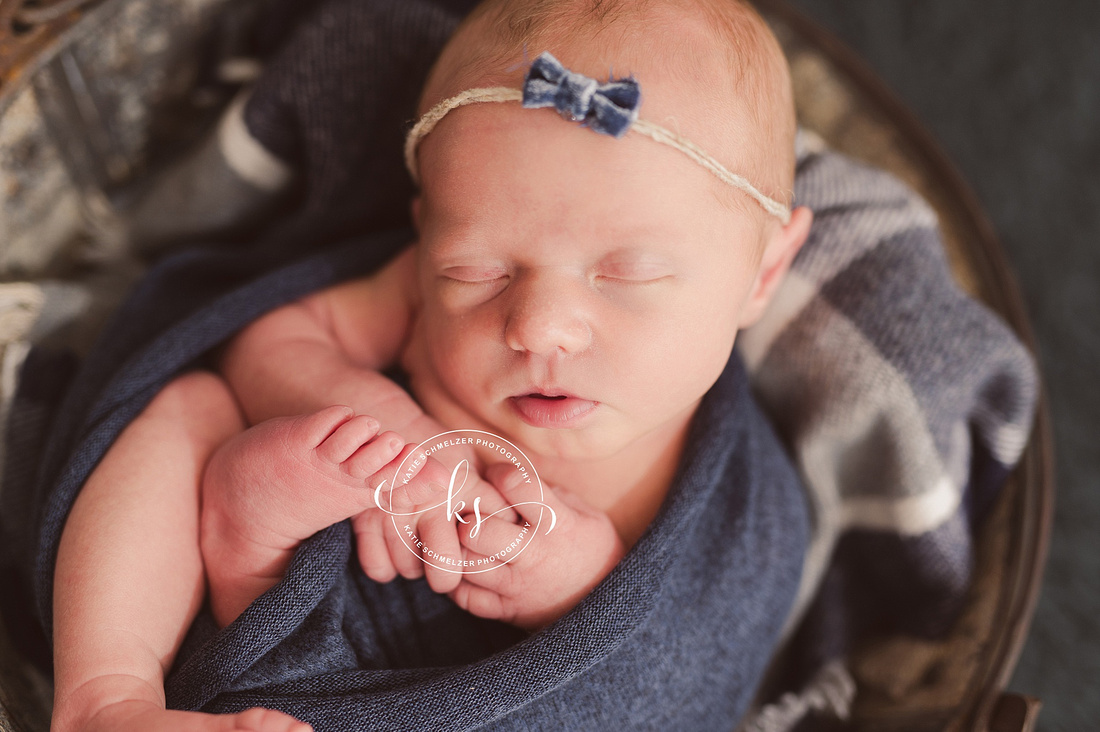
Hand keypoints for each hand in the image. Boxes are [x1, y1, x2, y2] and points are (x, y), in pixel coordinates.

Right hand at [350, 444, 517, 593]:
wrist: (388, 424)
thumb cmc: (438, 449)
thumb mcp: (472, 463)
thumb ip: (494, 496)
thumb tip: (518, 526)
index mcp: (463, 489)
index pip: (484, 541)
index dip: (485, 558)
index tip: (480, 552)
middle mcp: (430, 504)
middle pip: (444, 574)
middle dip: (446, 575)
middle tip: (446, 563)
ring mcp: (396, 513)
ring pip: (410, 571)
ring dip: (415, 565)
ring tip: (419, 543)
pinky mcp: (366, 519)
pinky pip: (379, 568)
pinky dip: (385, 565)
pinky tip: (395, 548)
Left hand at [446, 463, 625, 631]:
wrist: (609, 605)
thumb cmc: (592, 549)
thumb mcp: (585, 513)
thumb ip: (549, 493)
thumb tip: (510, 474)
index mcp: (557, 524)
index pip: (517, 486)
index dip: (500, 472)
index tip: (496, 475)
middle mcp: (534, 555)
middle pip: (479, 530)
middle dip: (470, 515)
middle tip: (473, 512)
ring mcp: (518, 586)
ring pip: (467, 564)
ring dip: (460, 548)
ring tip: (467, 539)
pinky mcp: (507, 612)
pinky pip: (467, 597)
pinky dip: (459, 582)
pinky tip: (467, 566)